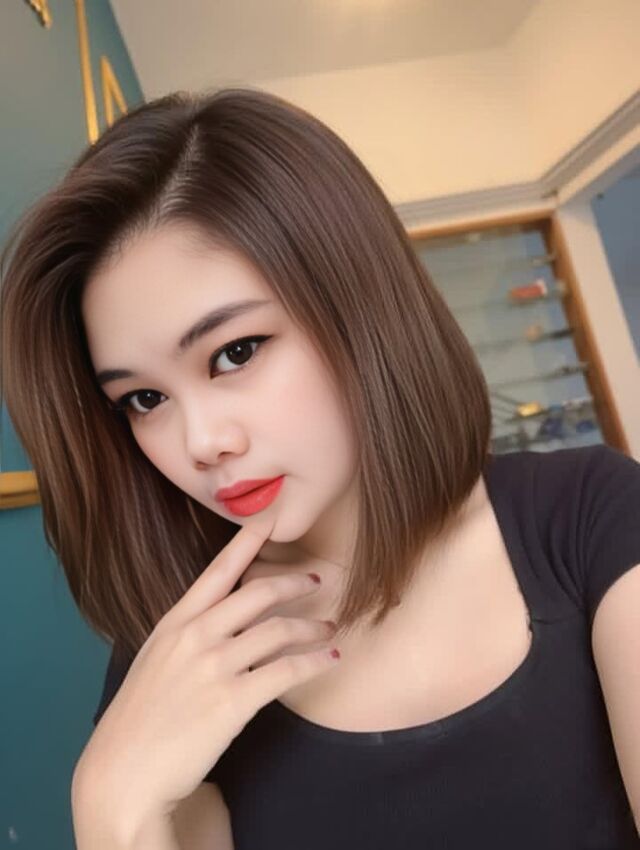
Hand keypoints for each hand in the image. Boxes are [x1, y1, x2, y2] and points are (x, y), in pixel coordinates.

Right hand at [77, 518, 339, 828]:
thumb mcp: (155, 663)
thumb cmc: (140, 720)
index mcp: (175, 623)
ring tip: (328, 628)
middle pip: (258, 593)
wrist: (124, 774)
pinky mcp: (233, 701)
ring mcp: (214, 667)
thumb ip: (187, 637)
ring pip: (278, 630)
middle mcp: (196, 637)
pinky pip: (286, 672)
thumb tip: (224, 621)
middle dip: (293, 582)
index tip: (268, 520)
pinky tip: (328, 660)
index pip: (217, 571)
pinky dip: (313, 662)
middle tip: (316, 581)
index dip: (246, 542)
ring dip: (311, 626)